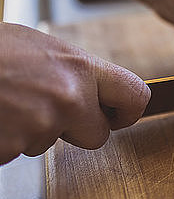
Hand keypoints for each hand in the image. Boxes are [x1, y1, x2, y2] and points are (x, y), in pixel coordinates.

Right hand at [0, 23, 149, 164]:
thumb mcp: (39, 47)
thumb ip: (71, 71)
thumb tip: (88, 87)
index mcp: (79, 67)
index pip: (135, 95)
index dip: (128, 111)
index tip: (119, 116)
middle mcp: (69, 97)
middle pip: (97, 135)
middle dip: (75, 130)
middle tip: (44, 110)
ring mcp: (41, 124)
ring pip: (50, 143)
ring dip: (31, 130)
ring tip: (7, 101)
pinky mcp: (13, 145)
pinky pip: (17, 151)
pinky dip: (5, 140)